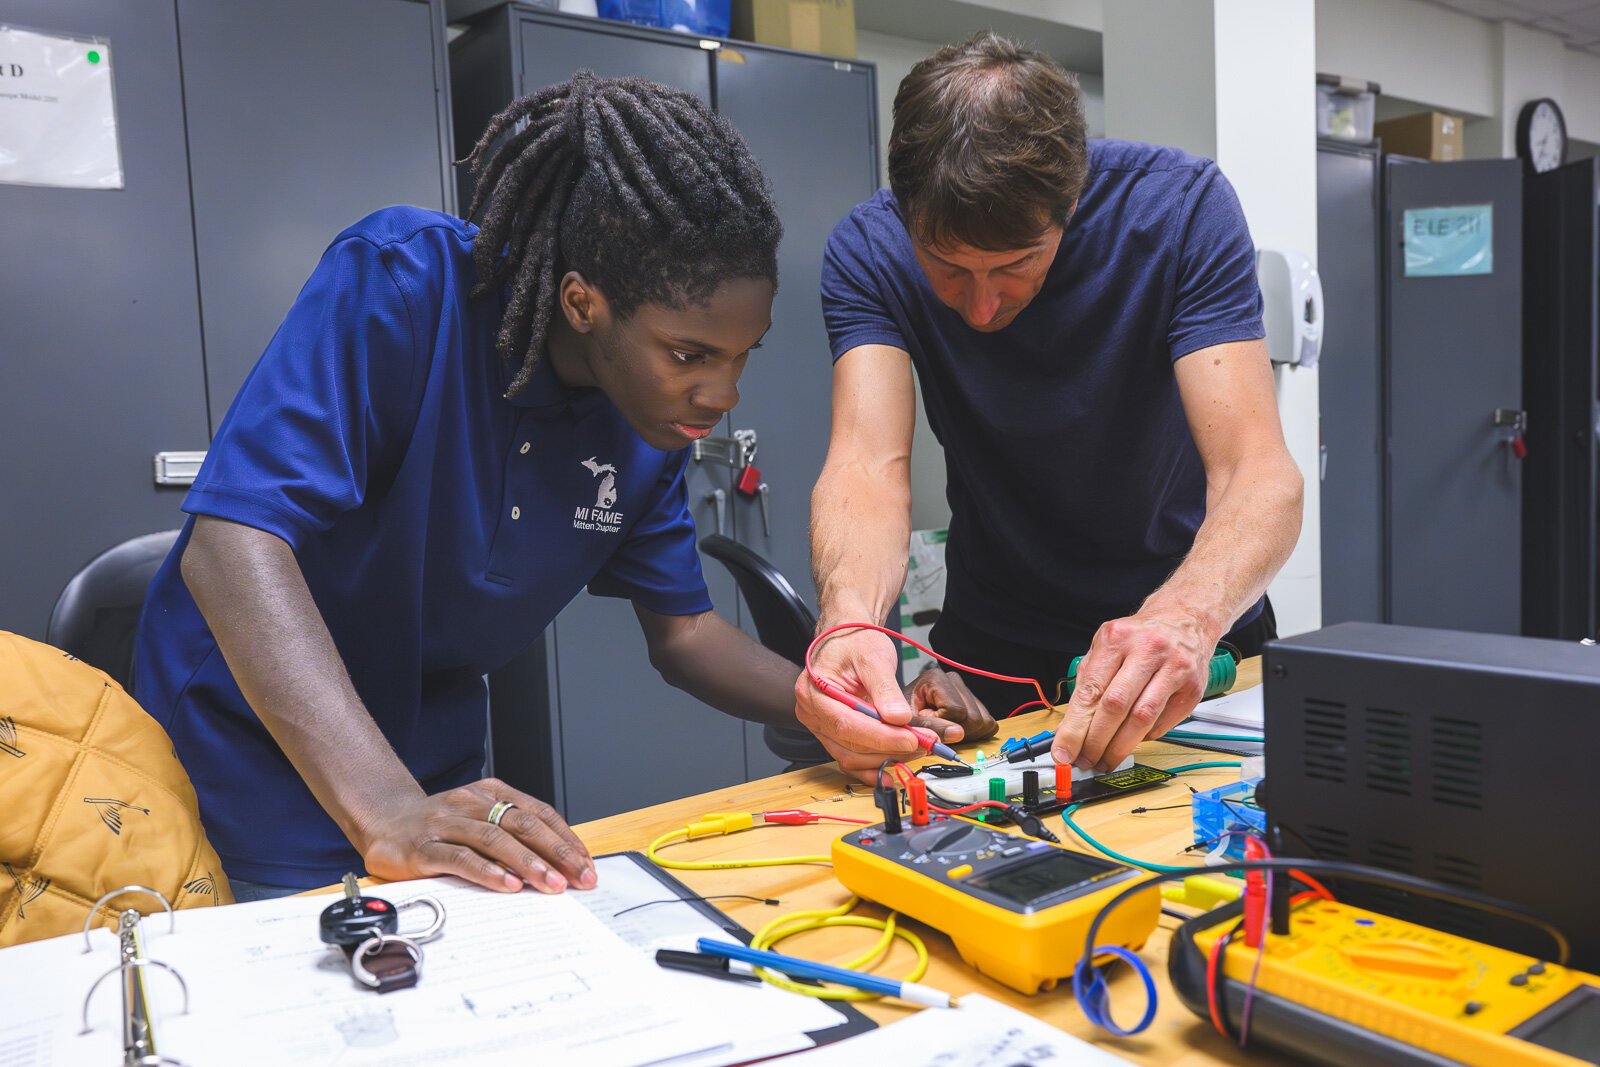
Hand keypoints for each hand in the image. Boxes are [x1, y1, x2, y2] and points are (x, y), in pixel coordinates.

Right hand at [358, 778, 594, 893]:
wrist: (382, 821)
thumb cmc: (440, 826)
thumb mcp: (479, 820)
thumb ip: (511, 835)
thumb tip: (557, 865)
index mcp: (491, 793)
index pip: (538, 814)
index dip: (565, 839)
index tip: (586, 864)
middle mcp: (472, 803)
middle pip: (523, 824)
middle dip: (556, 852)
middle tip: (579, 877)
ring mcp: (447, 823)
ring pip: (494, 839)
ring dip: (527, 863)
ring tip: (550, 885)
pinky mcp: (423, 848)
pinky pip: (460, 857)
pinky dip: (487, 871)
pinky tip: (507, 885)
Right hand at [794, 626, 926, 782]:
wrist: (847, 638)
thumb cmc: (854, 641)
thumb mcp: (873, 657)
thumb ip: (885, 689)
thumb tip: (899, 718)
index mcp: (814, 690)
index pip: (847, 723)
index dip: (881, 737)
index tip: (911, 738)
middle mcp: (812, 713)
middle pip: (850, 745)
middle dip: (890, 748)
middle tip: (924, 742)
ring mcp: (821, 727)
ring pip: (852, 757)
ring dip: (886, 757)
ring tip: (917, 746)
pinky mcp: (833, 735)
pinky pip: (851, 758)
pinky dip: (873, 767)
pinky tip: (892, 770)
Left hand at [902, 666, 996, 746]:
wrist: (902, 713)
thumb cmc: (903, 717)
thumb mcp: (908, 724)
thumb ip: (928, 728)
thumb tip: (957, 734)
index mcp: (935, 678)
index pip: (957, 711)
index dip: (942, 725)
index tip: (926, 721)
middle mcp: (954, 679)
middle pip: (974, 718)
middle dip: (955, 731)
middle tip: (935, 726)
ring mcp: (966, 689)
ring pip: (984, 722)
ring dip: (964, 733)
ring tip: (943, 726)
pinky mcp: (975, 702)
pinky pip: (988, 724)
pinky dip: (974, 733)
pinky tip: (954, 728)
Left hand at [1050, 607, 1218, 772]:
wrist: (1185, 620)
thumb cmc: (1139, 637)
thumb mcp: (1106, 645)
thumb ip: (1088, 680)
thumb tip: (1070, 726)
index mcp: (1116, 638)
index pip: (1090, 690)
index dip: (1075, 727)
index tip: (1064, 751)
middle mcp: (1147, 650)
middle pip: (1116, 705)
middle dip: (1096, 740)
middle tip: (1085, 760)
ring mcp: (1173, 668)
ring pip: (1142, 718)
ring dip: (1120, 746)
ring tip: (1106, 759)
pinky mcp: (1192, 688)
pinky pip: (1163, 722)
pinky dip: (1144, 737)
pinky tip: (1132, 740)